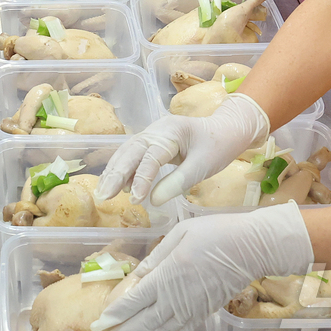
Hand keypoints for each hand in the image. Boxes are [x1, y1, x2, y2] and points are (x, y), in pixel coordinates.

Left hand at [90, 205, 314, 330]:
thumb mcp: (179, 234)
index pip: (135, 300)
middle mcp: (177, 297)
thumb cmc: (215, 233)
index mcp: (168, 274)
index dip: (116, 313)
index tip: (99, 323)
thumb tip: (136, 276)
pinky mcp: (204, 313)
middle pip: (144, 322)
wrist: (252, 248)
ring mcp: (192, 309)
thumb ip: (156, 257)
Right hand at [96, 95, 270, 204]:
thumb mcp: (203, 166)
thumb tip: (152, 201)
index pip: (150, 157)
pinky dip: (123, 170)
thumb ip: (177, 183)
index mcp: (171, 132)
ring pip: (127, 152)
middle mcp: (156, 130)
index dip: (141, 179)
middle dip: (115, 174)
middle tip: (103, 196)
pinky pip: (133, 155)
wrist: (227, 129)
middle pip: (130, 151)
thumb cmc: (219, 146)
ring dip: (114, 172)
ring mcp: (151, 134)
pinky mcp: (151, 142)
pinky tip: (118, 186)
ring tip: (103, 193)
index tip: (135, 200)